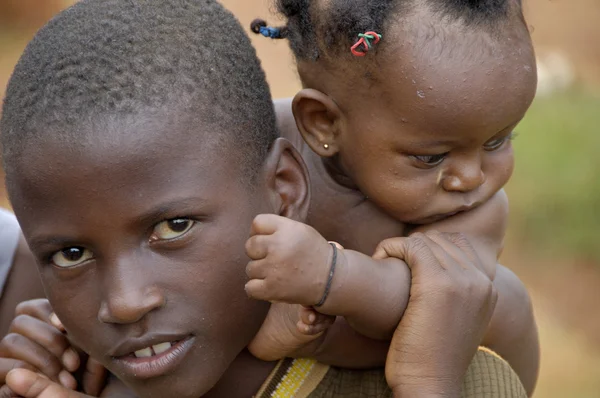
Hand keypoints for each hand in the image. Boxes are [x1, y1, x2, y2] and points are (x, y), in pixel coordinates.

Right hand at [0, 299, 106, 396]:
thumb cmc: (87, 386)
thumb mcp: (93, 364)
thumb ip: (90, 343)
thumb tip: (86, 323)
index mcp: (43, 328)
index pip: (36, 307)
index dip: (50, 313)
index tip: (68, 328)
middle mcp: (21, 339)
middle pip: (21, 321)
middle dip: (51, 340)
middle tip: (75, 364)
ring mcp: (6, 358)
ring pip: (10, 341)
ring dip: (41, 359)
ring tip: (67, 380)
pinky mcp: (1, 378)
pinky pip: (2, 365)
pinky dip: (28, 374)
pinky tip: (49, 383)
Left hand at [245, 214, 333, 305]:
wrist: (331, 279)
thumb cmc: (313, 253)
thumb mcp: (300, 230)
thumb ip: (278, 227)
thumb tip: (252, 232)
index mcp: (287, 229)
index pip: (257, 223)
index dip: (258, 232)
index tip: (267, 241)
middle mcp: (279, 246)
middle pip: (249, 246)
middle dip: (258, 253)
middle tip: (273, 259)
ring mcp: (274, 268)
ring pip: (249, 268)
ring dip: (260, 272)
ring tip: (278, 273)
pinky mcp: (272, 289)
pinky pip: (249, 288)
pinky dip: (257, 289)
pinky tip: (270, 285)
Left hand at [374, 232, 497, 396]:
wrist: (429, 387)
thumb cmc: (430, 358)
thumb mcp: (451, 323)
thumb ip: (453, 297)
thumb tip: (431, 276)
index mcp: (487, 289)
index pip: (459, 244)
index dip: (428, 249)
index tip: (406, 265)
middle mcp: (479, 281)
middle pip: (439, 240)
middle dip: (411, 247)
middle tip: (390, 266)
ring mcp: (462, 281)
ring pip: (424, 241)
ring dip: (398, 249)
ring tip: (383, 266)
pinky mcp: (438, 284)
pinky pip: (411, 246)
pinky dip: (390, 248)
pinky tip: (379, 262)